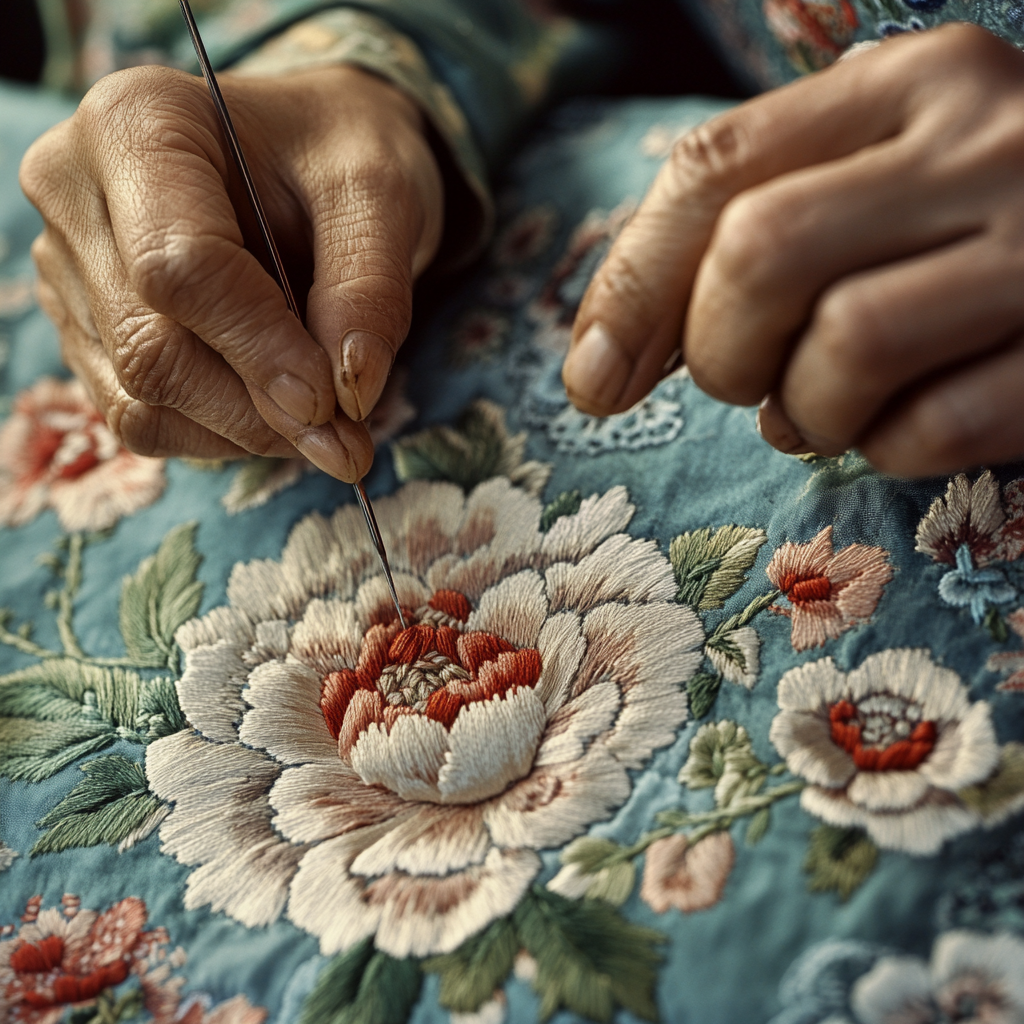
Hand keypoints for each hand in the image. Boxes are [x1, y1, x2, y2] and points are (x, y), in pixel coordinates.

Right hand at [21, 63, 443, 480]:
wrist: (310, 155)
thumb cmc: (339, 157)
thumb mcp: (381, 196)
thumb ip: (369, 292)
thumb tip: (351, 396)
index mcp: (137, 125)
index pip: (177, 270)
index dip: (261, 350)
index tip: (335, 403)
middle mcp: (76, 194)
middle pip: (151, 349)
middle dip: (259, 411)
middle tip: (348, 440)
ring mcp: (70, 267)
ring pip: (141, 398)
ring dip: (246, 431)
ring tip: (323, 417)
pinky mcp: (86, 327)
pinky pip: (141, 417)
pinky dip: (219, 435)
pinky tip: (273, 410)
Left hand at [563, 24, 1023, 476]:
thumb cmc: (977, 227)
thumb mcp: (869, 182)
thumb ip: (751, 230)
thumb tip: (601, 363)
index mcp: (903, 84)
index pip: (712, 169)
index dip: (629, 288)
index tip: (593, 382)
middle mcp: (981, 137)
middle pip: (760, 255)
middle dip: (719, 353)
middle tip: (746, 383)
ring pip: (845, 346)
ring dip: (804, 411)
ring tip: (823, 409)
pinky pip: (933, 428)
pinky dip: (887, 450)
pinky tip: (902, 429)